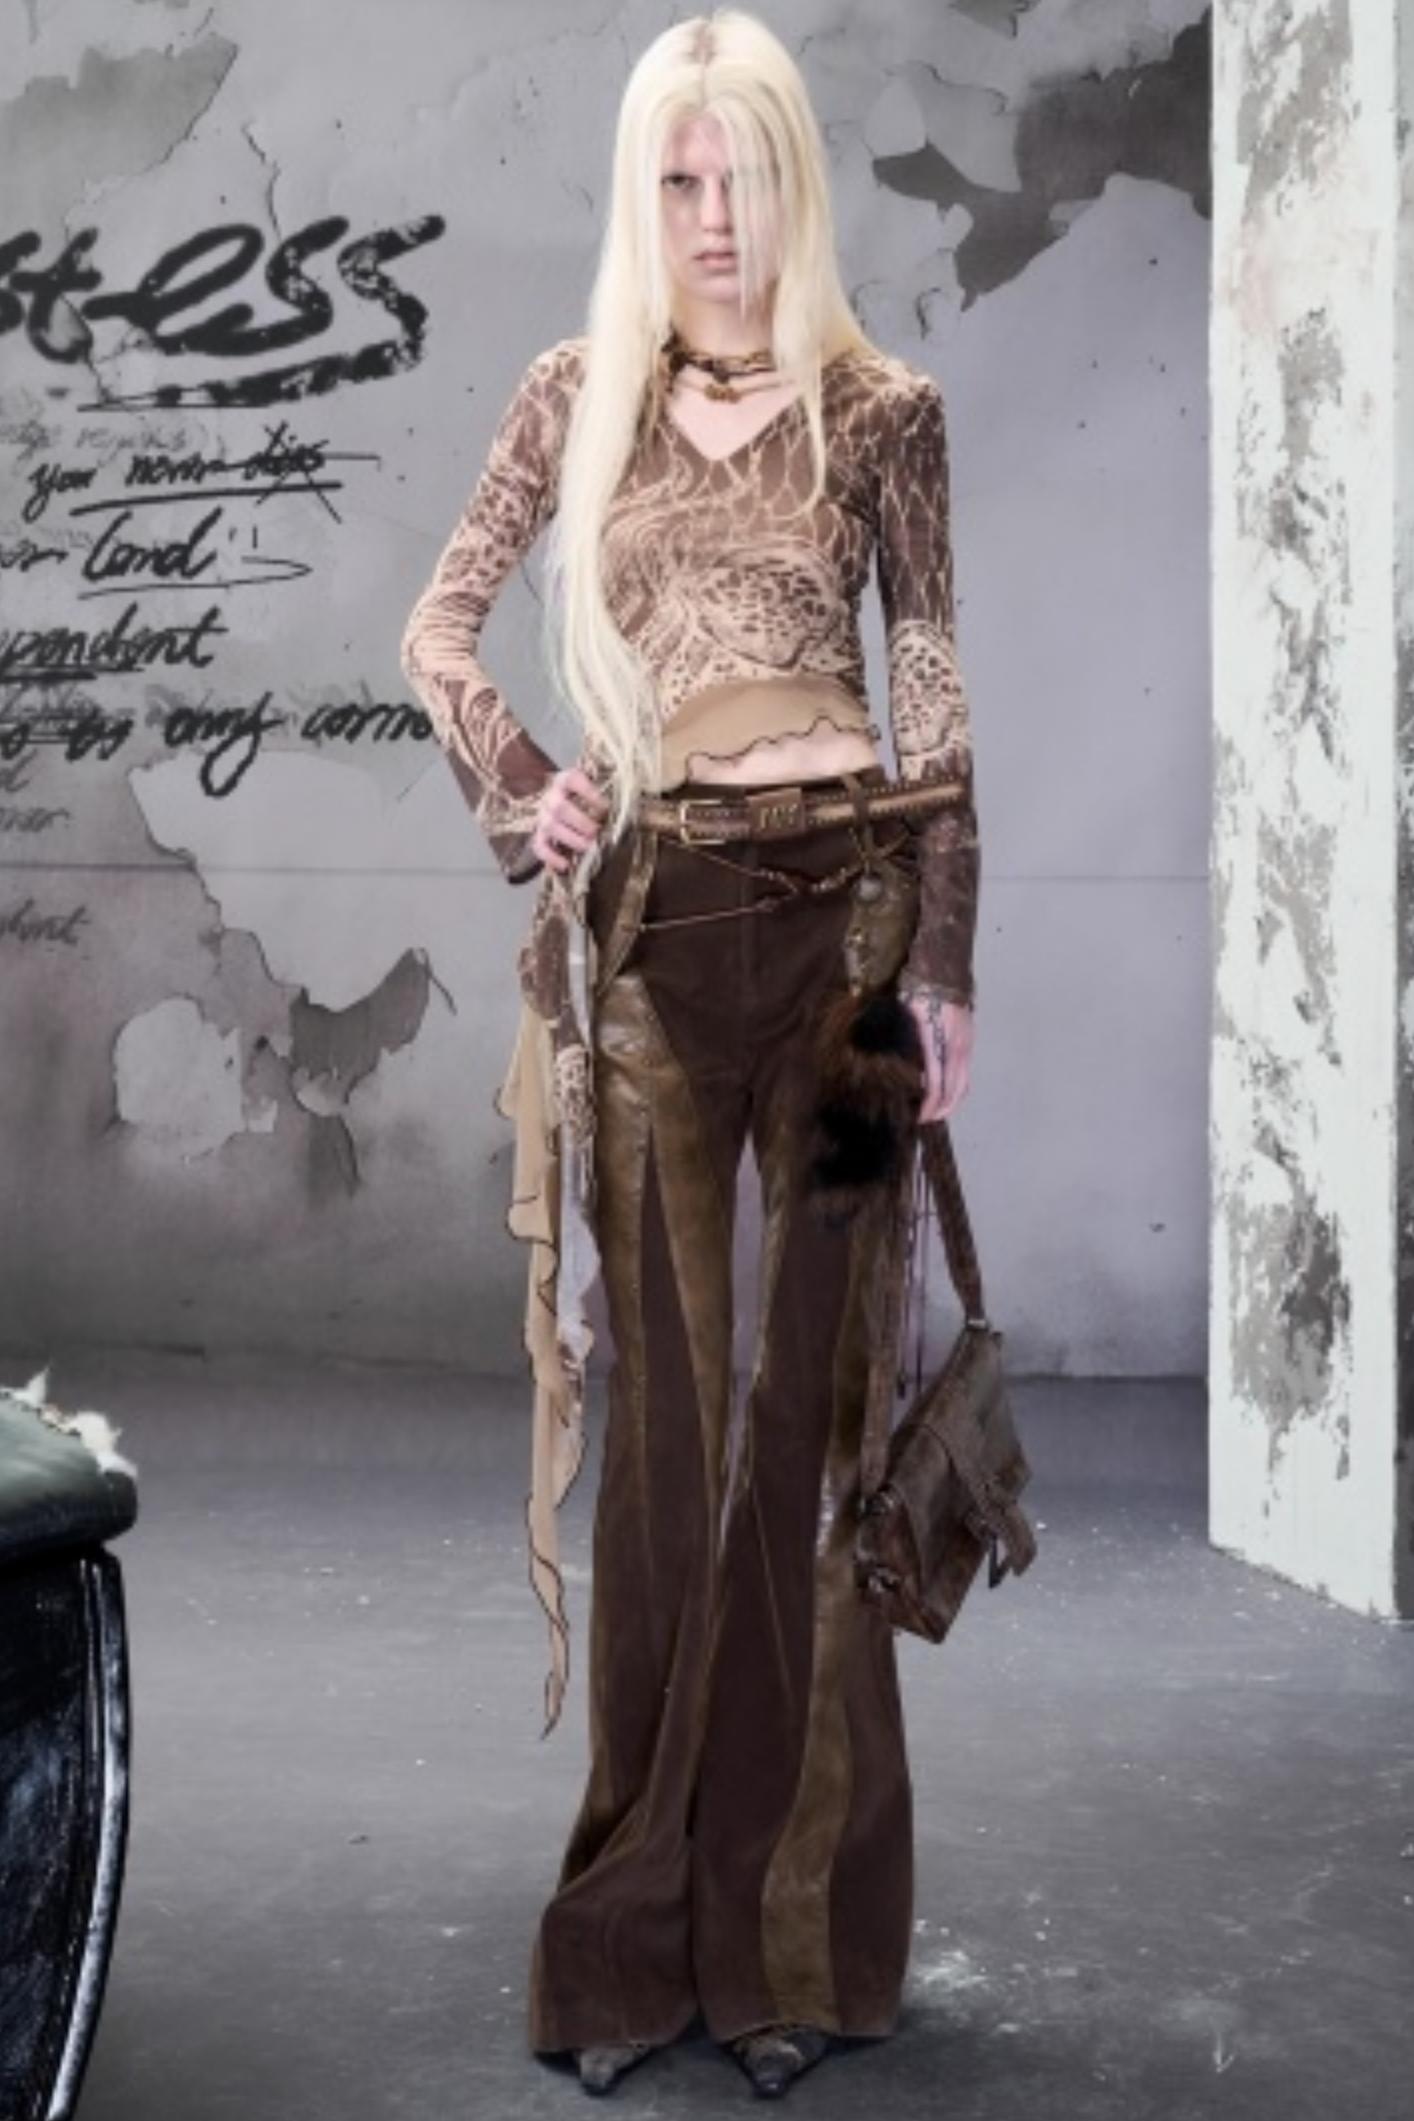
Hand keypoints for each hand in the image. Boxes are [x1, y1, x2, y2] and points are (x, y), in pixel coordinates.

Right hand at [531, 767, 609, 873]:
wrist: (561, 803)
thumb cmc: (584, 797)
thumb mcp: (595, 788)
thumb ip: (607, 792)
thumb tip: (629, 803)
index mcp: (564, 781)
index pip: (572, 780)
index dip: (588, 792)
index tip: (605, 806)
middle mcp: (551, 797)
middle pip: (560, 808)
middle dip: (580, 822)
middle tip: (597, 832)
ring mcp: (543, 817)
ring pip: (551, 827)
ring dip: (571, 838)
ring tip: (589, 847)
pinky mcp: (539, 835)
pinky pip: (539, 846)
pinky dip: (551, 857)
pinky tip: (566, 865)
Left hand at [904, 990, 973, 1122]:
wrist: (941, 968)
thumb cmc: (915, 991)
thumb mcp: (902, 1017)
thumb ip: (901, 1044)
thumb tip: (892, 1070)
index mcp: (937, 1042)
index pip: (936, 1084)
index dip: (928, 1106)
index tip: (917, 1118)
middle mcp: (956, 1046)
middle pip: (954, 1090)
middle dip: (940, 1110)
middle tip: (924, 1120)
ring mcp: (966, 1044)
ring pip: (963, 1083)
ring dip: (951, 1102)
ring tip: (935, 1111)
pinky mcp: (969, 1041)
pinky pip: (966, 1072)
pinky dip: (957, 1087)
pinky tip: (945, 1092)